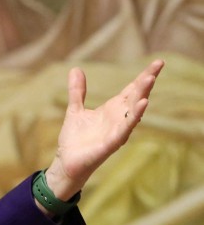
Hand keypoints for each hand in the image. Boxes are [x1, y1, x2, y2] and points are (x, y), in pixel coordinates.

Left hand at [43, 59, 163, 201]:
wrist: (66, 161)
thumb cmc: (75, 138)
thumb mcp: (75, 109)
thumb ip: (77, 91)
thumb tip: (76, 69)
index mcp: (113, 109)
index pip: (132, 89)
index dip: (144, 76)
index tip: (158, 62)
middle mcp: (119, 118)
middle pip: (136, 97)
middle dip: (146, 82)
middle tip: (157, 66)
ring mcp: (117, 131)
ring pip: (134, 111)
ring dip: (142, 96)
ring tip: (150, 80)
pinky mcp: (111, 144)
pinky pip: (124, 129)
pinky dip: (132, 118)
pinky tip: (141, 106)